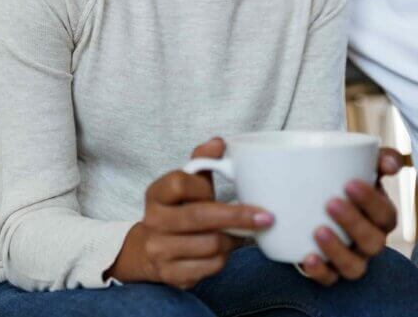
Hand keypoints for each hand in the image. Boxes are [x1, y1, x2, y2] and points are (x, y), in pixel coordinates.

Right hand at [106, 137, 274, 288]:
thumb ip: (202, 160)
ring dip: (233, 239)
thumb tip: (218, 143)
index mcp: (156, 194)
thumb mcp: (187, 182)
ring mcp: (160, 251)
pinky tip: (226, 250)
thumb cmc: (180, 209)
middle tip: (265, 216)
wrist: (151, 249)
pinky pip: (210, 267)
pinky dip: (224, 258)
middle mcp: (153, 222)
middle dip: (238, 216)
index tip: (220, 189)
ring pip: (210, 244)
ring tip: (239, 233)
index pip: (180, 183)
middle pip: (199, 217)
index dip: (204, 187)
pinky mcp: (172, 275)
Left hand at [299, 147, 402, 284]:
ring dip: (337, 250)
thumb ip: (380, 158)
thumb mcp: (363, 165)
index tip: (350, 183)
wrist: (313, 195)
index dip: (371, 202)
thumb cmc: (346, 179)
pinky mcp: (329, 271)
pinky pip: (329, 279)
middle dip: (354, 224)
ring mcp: (351, 259)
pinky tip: (307, 257)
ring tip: (318, 230)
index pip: (385, 215)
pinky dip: (320, 272)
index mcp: (381, 216)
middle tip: (331, 203)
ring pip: (354, 267)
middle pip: (373, 242)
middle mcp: (370, 241)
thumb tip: (390, 164)